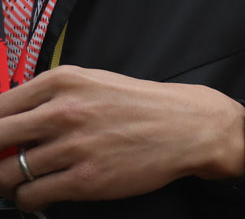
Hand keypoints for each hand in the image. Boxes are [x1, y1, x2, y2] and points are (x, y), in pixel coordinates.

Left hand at [0, 66, 244, 206]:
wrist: (189, 126)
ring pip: (7, 173)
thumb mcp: (93, 83)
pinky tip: (39, 191)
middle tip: (0, 161)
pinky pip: (31, 195)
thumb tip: (6, 122)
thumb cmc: (140, 105)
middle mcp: (65, 111)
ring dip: (6, 181)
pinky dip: (27, 198)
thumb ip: (49, 97)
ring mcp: (75, 146)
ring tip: (19, 180)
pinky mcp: (85, 179)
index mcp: (64, 82)